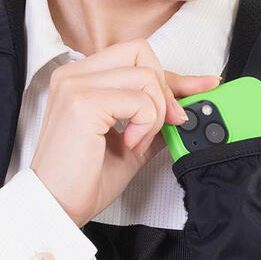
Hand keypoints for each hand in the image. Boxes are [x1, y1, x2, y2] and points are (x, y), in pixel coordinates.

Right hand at [29, 38, 221, 226]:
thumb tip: (185, 109)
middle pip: (141, 53)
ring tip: (138, 142)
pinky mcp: (83, 102)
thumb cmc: (83, 180)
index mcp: (81, 79)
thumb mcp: (130, 144)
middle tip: (168, 124)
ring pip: (145, 75)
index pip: (136, 59)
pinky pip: (140, 100)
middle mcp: (74, 74)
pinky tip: (131, 145)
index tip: (204, 86)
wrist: (56, 207)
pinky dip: (147, 124)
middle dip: (166, 89)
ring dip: (156, 113)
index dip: (174, 75)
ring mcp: (76, 85)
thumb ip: (153, 120)